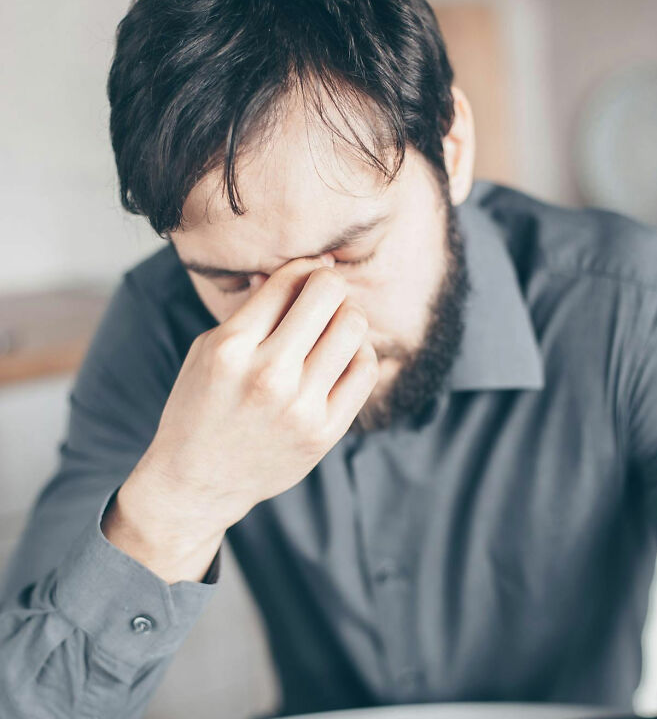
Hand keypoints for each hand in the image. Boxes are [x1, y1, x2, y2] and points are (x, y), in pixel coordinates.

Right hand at [103, 254, 378, 580]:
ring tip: (334, 325)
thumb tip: (302, 267)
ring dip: (348, 316)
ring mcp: (300, 407)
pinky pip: (365, 370)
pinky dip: (360, 352)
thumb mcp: (208, 349)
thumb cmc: (200, 406)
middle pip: (328, 295)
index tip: (308, 273)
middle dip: (330, 284)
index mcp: (231, 347)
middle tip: (325, 296)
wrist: (198, 481)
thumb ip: (253, 309)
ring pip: (354, 328)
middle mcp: (269, 375)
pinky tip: (343, 356)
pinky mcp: (324, 432)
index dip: (305, 267)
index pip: (288, 280)